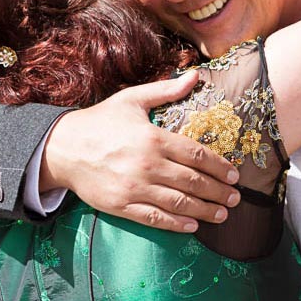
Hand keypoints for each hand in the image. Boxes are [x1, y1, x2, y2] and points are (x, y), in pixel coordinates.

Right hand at [40, 70, 241, 232]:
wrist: (63, 148)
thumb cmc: (102, 120)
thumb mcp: (133, 99)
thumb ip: (166, 90)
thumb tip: (195, 76)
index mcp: (153, 137)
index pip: (195, 155)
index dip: (219, 166)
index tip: (235, 174)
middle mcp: (147, 165)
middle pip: (192, 182)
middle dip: (218, 191)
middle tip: (236, 198)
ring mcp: (134, 188)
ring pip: (178, 203)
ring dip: (205, 210)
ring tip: (223, 214)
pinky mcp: (121, 206)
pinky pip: (154, 218)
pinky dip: (176, 224)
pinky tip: (193, 225)